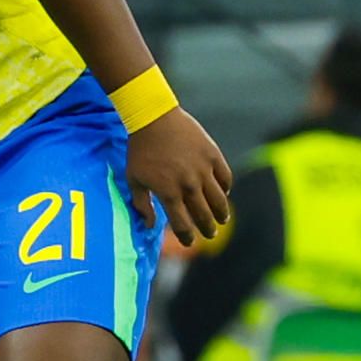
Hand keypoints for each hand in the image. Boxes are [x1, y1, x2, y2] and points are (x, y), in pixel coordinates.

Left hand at [126, 108, 231, 246]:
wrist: (154, 118)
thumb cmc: (140, 150)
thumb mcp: (134, 179)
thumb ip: (141, 204)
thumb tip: (148, 225)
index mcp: (168, 192)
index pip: (182, 224)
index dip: (187, 237)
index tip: (189, 242)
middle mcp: (188, 184)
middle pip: (203, 215)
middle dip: (207, 229)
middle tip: (210, 234)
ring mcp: (203, 170)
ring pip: (219, 200)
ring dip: (221, 213)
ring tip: (221, 219)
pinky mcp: (213, 155)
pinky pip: (225, 177)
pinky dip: (226, 188)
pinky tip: (223, 194)